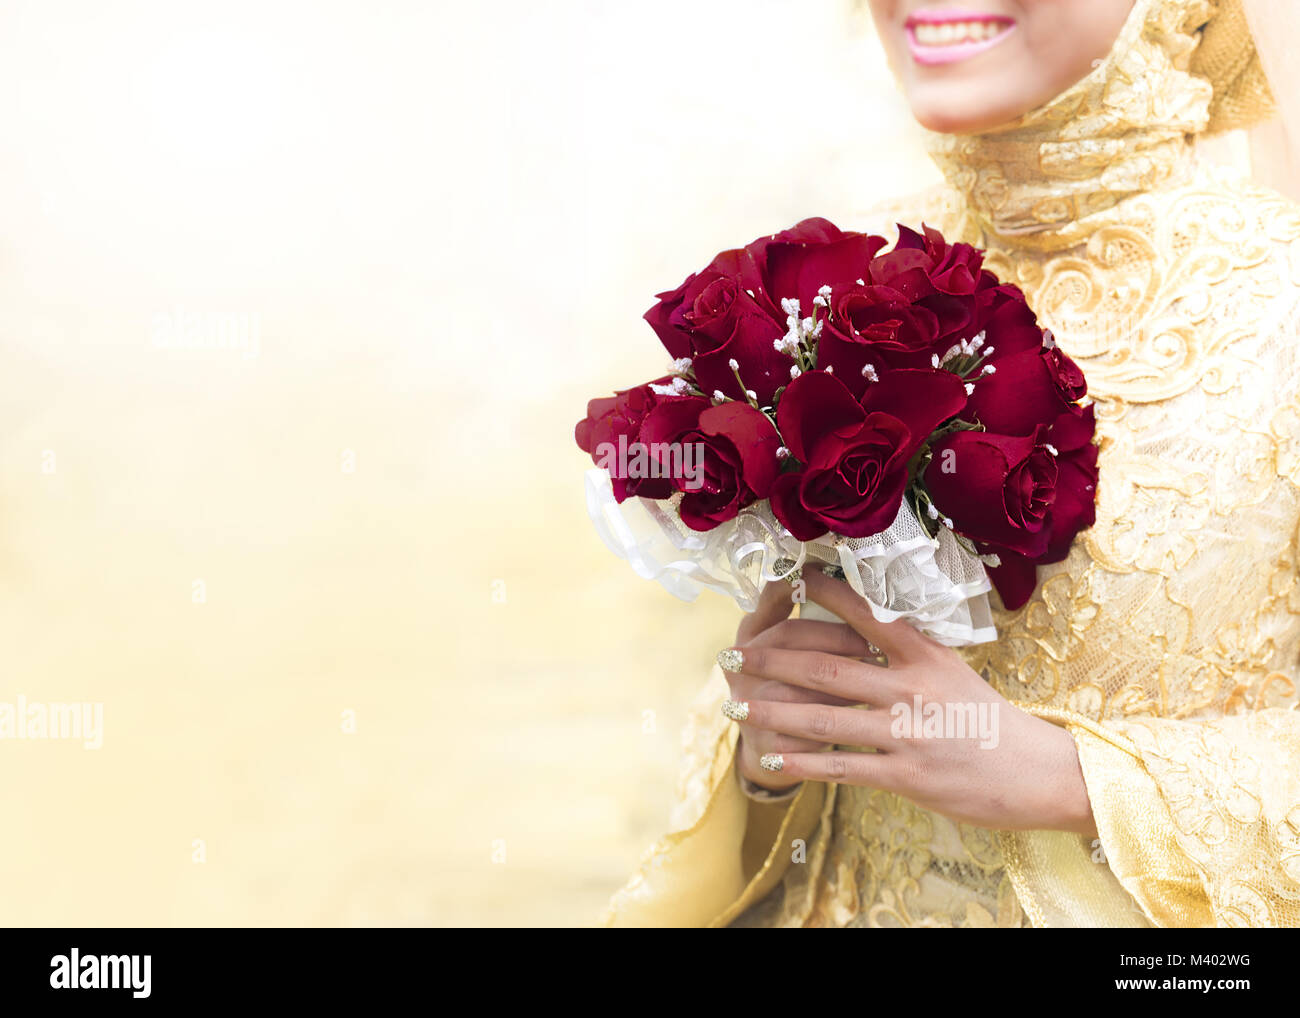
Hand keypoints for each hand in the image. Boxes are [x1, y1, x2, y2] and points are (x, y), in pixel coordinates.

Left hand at [722, 568, 1095, 835]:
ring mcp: (906, 732)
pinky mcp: (905, 774)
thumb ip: (910, 652)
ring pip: (822, 716)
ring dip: (772, 711)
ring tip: (736, 706)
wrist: (1040, 773)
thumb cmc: (991, 721)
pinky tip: (772, 758)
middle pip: (824, 665)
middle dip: (772, 658)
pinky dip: (801, 763)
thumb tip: (867, 625)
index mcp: (924, 653)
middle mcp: (911, 686)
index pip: (863, 612)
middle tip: (733, 654)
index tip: (786, 578)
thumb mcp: (955, 671)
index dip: (820, 593)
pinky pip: (840, 766)